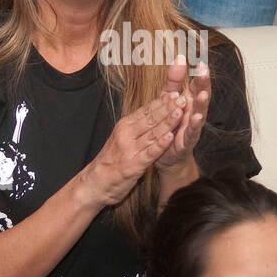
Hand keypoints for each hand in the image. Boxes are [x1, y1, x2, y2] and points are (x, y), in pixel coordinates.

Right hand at [81, 91, 182, 205]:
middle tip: (182, 98)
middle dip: (168, 108)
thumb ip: (135, 127)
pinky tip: (170, 137)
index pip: (146, 111)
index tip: (175, 93)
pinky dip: (160, 144)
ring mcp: (129, 149)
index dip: (161, 102)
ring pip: (152, 133)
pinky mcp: (133, 165)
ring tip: (180, 112)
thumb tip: (152, 113)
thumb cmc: (110, 161)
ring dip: (167, 122)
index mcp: (124, 126)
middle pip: (150, 119)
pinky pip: (149, 152)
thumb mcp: (120, 138)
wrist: (94, 183)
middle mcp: (126, 135)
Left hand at [155, 55, 210, 175]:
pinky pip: (192, 131)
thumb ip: (173, 80)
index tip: (201, 62)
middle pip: (200, 96)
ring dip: (201, 104)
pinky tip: (196, 117)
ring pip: (199, 113)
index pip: (196, 85)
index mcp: (188, 101)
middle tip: (204, 72)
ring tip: (202, 94)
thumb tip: (179, 57)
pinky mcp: (187, 140)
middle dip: (203, 84)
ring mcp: (192, 126)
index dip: (199, 74)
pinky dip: (194, 124)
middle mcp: (193, 112)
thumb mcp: (168, 99)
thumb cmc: (170, 123)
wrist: (167, 153)